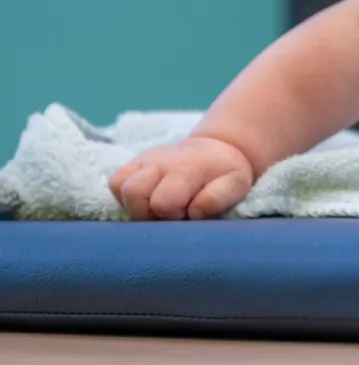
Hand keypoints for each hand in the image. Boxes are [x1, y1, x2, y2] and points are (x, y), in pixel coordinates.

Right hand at [108, 136, 254, 220]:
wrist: (217, 149)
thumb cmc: (225, 173)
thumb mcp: (236, 184)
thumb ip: (218, 198)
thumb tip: (193, 212)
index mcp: (185, 169)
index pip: (162, 201)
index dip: (172, 215)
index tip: (186, 213)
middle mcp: (158, 162)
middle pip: (133, 192)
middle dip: (148, 211)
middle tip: (170, 211)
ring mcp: (143, 161)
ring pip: (118, 185)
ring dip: (134, 204)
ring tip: (157, 206)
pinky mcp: (133, 164)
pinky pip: (115, 182)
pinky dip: (125, 196)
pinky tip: (146, 200)